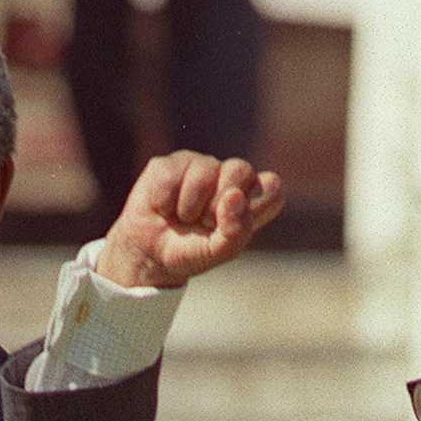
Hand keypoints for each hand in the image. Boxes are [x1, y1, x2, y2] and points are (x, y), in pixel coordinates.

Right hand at [96, 151, 284, 290]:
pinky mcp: (170, 163)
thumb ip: (236, 232)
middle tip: (203, 223)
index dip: (255, 204)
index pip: (272, 188)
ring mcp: (200, 165)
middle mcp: (229, 176)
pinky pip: (172, 177)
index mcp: (249, 198)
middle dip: (218, 205)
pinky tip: (163, 208)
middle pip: (241, 170)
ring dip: (189, 207)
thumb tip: (234, 197)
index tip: (233, 223)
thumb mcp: (218, 252)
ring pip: (206, 172)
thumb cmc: (191, 251)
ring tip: (182, 218)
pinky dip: (165, 203)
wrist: (149, 256)